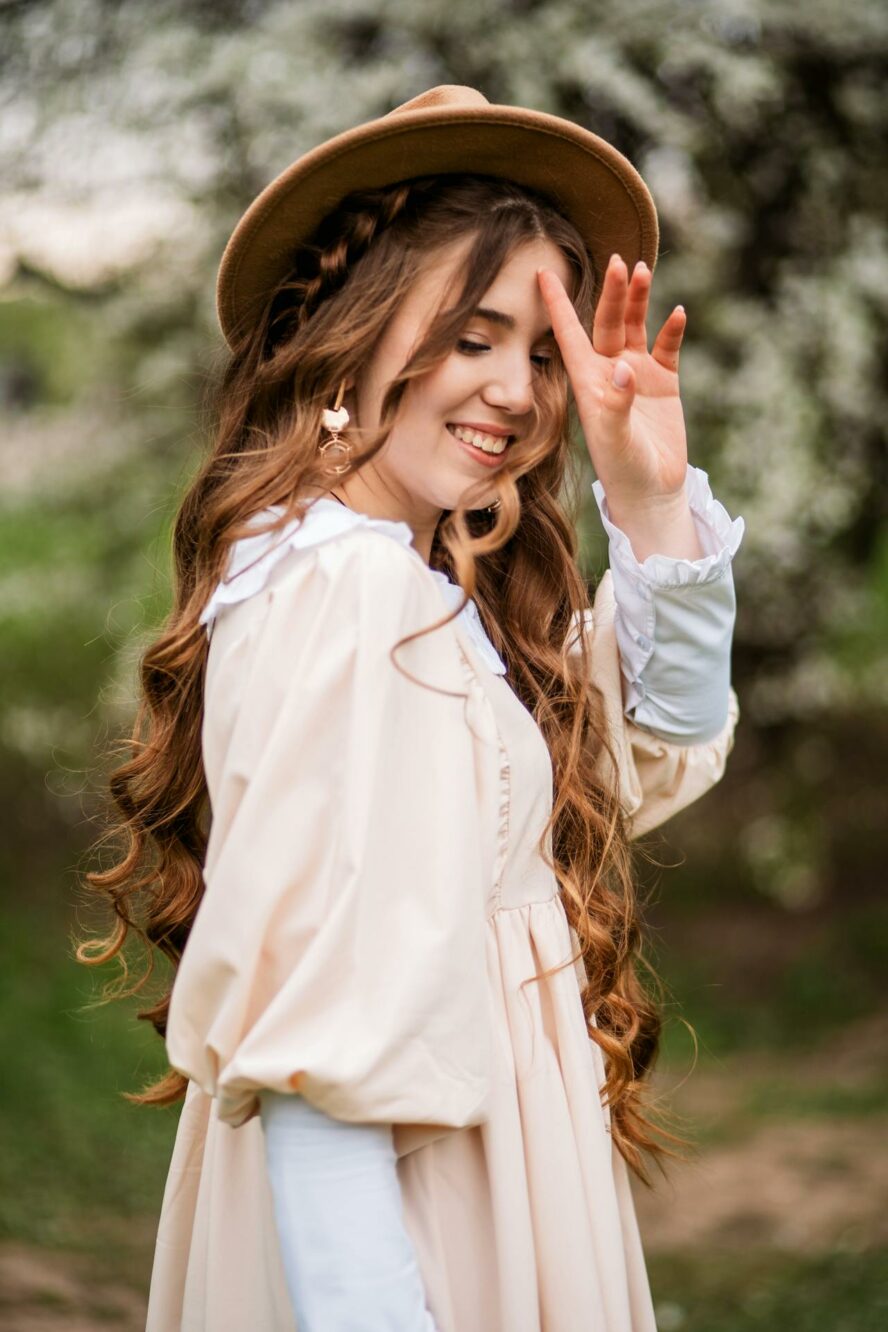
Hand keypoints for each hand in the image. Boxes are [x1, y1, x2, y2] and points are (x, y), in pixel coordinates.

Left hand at [537, 255, 689, 516]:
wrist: (651, 491)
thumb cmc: (623, 469)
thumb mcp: (615, 440)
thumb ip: (617, 404)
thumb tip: (622, 369)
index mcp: (588, 382)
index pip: (568, 335)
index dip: (556, 304)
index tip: (541, 272)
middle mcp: (609, 372)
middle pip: (606, 322)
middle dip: (611, 292)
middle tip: (617, 261)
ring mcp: (636, 375)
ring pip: (635, 326)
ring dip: (638, 300)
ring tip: (642, 270)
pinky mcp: (663, 383)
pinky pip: (667, 347)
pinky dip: (671, 330)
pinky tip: (677, 313)